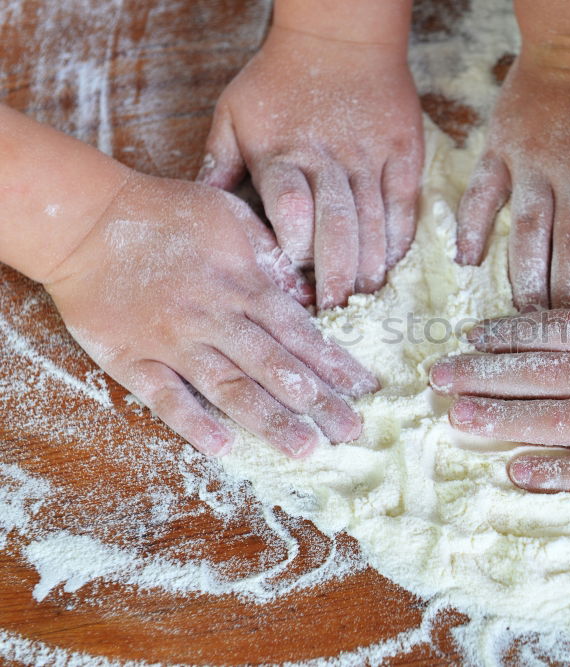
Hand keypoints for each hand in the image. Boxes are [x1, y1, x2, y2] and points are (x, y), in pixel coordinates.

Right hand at [44, 173, 378, 457]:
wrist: (87, 219)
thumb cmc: (167, 214)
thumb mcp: (232, 218)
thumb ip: (273, 257)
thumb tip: (310, 297)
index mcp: (243, 284)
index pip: (299, 332)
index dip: (333, 362)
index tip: (364, 389)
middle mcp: (214, 317)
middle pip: (274, 367)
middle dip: (317, 401)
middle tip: (350, 431)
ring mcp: (172, 341)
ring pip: (229, 388)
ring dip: (269, 420)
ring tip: (304, 448)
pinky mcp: (131, 358)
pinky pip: (165, 396)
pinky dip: (192, 423)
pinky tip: (223, 448)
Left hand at [198, 26, 423, 308]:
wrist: (340, 38)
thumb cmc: (279, 79)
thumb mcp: (233, 113)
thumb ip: (219, 161)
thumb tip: (201, 208)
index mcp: (282, 154)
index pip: (290, 212)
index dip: (294, 252)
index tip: (292, 282)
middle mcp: (328, 160)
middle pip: (336, 228)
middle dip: (337, 275)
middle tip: (335, 307)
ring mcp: (370, 157)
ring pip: (374, 223)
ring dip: (370, 265)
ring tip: (363, 294)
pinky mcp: (403, 154)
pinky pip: (404, 205)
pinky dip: (399, 237)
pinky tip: (391, 261)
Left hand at [431, 234, 569, 505]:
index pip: (568, 329)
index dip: (515, 332)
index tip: (474, 334)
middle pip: (546, 371)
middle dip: (487, 372)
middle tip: (436, 375)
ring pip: (557, 416)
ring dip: (503, 416)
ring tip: (455, 416)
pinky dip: (555, 471)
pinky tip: (515, 472)